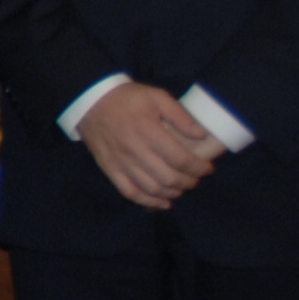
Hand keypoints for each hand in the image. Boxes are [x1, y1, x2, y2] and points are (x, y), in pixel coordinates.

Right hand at [77, 84, 222, 210]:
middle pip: (168, 177)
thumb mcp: (157, 96)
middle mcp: (134, 150)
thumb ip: (180, 115)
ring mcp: (120, 162)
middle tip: (196, 178)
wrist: (90, 101)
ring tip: (181, 188)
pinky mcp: (110, 169)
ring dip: (172, 193)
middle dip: (188, 182)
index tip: (208, 169)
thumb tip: (201, 135)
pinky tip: (162, 203)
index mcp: (148, 131)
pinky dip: (148, 202)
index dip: (199, 168)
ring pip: (151, 188)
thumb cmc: (127, 98)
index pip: (180, 159)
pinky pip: (130, 192)